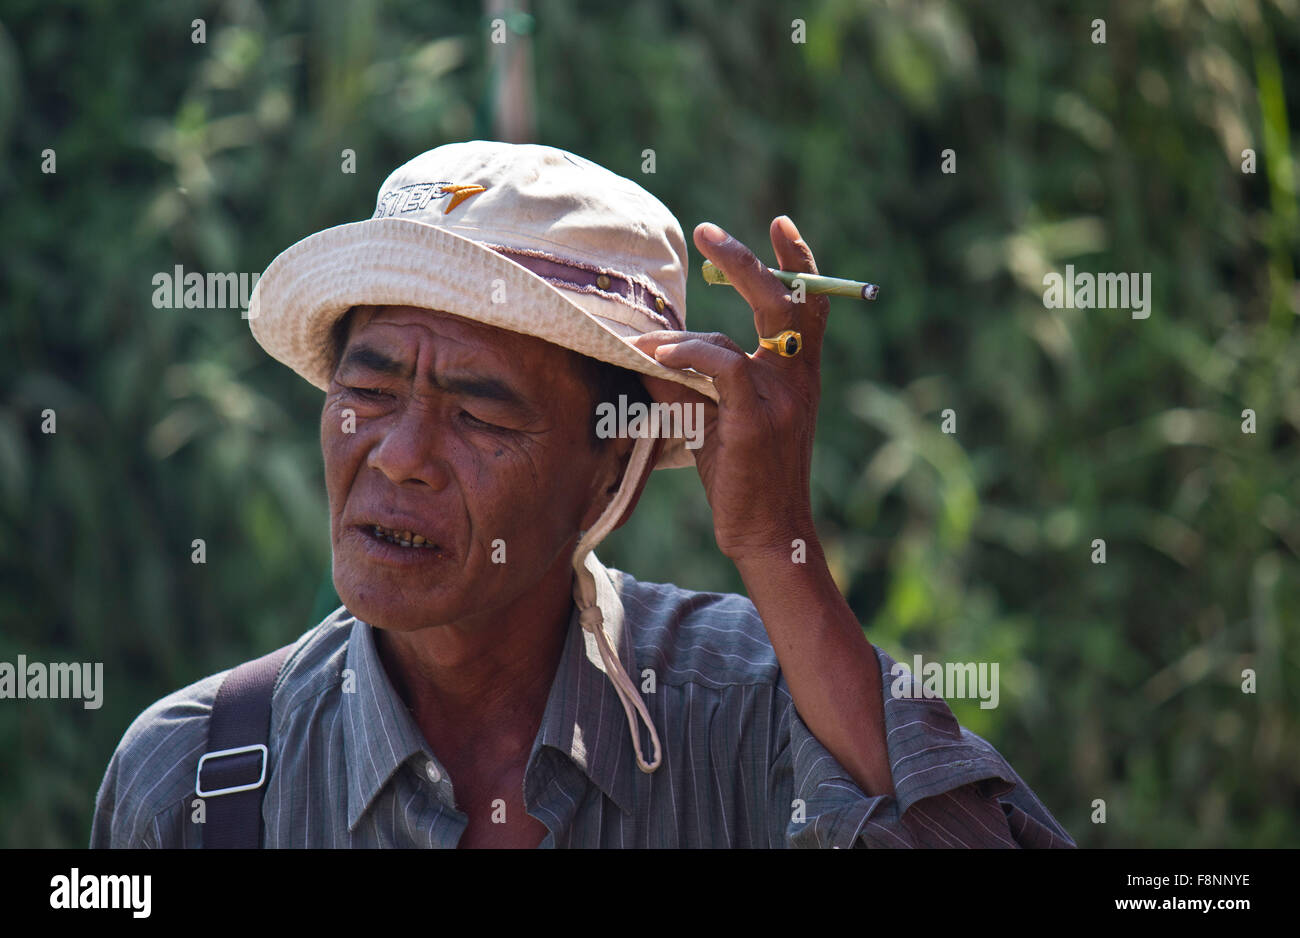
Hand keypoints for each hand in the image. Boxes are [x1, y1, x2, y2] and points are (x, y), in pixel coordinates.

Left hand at [631, 215, 828, 562]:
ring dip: (684, 337)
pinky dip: (688, 355)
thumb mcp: (720, 419)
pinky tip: (657, 356)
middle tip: (707, 232)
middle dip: (744, 261)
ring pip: (736, 337)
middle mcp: (798, 379)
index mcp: (799, 375)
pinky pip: (722, 366)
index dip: (799, 262)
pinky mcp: (756, 418)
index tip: (780, 225)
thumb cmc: (744, 478)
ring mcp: (781, 397)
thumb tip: (650, 350)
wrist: (768, 531)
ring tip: (646, 341)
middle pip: (783, 301)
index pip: (809, 305)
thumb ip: (695, 381)